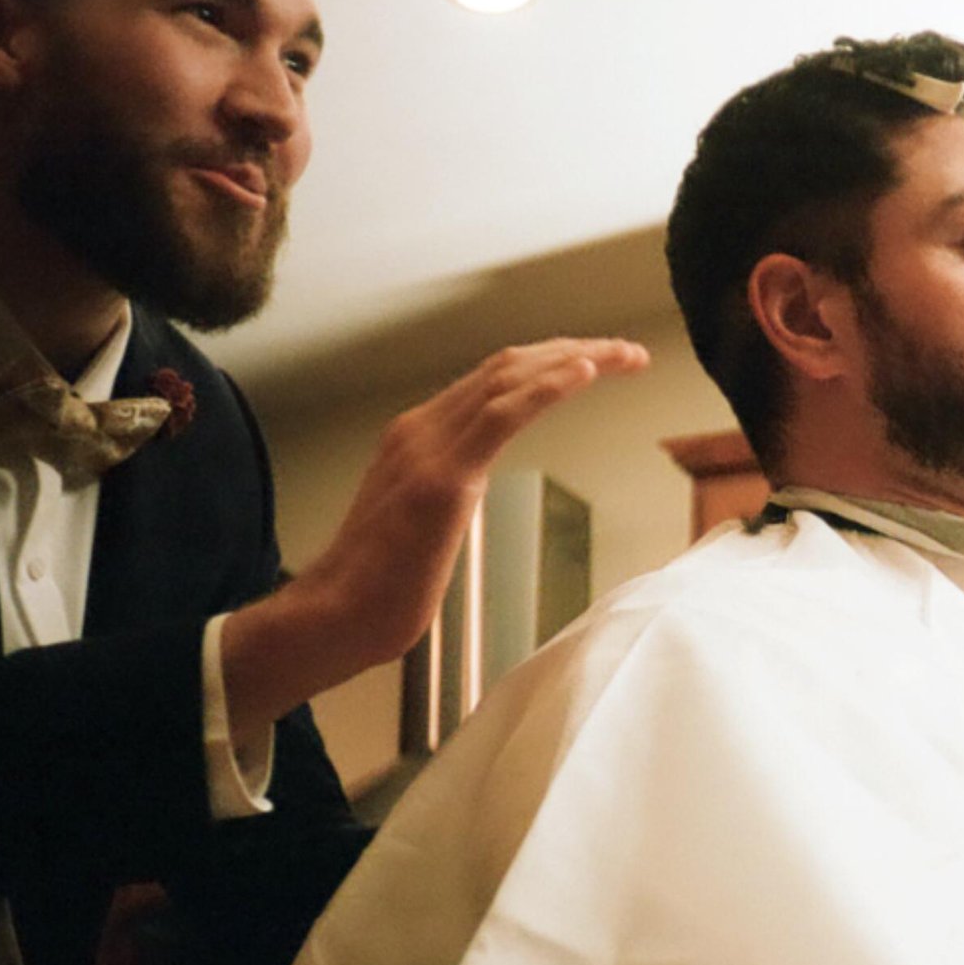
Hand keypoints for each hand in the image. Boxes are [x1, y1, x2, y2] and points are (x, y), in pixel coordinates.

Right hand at [222, 336, 649, 730]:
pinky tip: (584, 373)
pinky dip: (547, 388)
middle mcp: (421, 428)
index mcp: (417, 434)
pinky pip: (501, 416)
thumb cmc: (381, 583)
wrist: (336, 614)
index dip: (549, 362)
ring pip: (510, 379)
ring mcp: (428, 449)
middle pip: (508, 367)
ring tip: (624, 355)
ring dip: (576, 360)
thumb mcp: (423, 517)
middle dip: (574, 351)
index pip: (492, 379)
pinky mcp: (442, 479)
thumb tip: (469, 488)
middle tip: (627, 351)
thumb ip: (447, 488)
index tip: (597, 360)